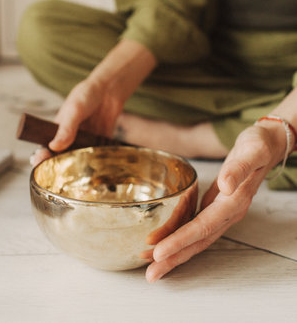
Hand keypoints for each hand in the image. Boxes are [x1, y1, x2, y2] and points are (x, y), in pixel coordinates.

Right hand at [30, 39, 156, 166]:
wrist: (109, 90)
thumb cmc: (87, 95)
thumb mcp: (74, 109)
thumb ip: (66, 128)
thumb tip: (53, 146)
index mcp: (57, 130)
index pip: (45, 148)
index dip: (40, 157)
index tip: (38, 162)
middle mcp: (69, 139)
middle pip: (60, 159)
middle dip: (58, 169)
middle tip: (59, 176)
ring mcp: (84, 143)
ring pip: (78, 162)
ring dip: (78, 171)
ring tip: (79, 178)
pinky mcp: (99, 144)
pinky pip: (96, 158)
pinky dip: (97, 165)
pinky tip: (98, 171)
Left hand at [144, 122, 287, 282]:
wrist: (268, 144)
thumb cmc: (259, 145)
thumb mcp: (252, 151)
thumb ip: (238, 169)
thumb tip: (226, 186)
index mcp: (234, 202)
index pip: (203, 227)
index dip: (180, 241)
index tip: (159, 252)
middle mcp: (229, 212)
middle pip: (198, 241)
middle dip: (173, 258)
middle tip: (151, 273)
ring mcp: (223, 211)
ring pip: (196, 238)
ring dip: (175, 252)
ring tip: (153, 264)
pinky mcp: (217, 206)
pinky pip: (197, 226)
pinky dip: (181, 236)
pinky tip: (168, 240)